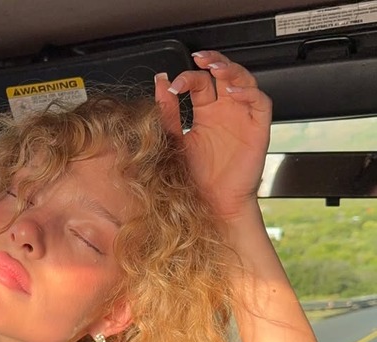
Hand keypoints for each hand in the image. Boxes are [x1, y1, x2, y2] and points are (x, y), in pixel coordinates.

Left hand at [155, 50, 271, 220]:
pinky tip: (233, 92)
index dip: (188, 77)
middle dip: (213, 62)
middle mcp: (225, 112)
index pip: (200, 83)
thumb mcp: (175, 139)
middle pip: (224, 75)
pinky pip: (260, 103)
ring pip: (244, 81)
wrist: (212, 204)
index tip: (173, 83)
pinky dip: (249, 93)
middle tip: (200, 58)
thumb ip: (168, 112)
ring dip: (231, 71)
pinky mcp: (258, 129)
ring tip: (216, 69)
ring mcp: (242, 118)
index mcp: (206, 113)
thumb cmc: (195, 178)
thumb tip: (159, 83)